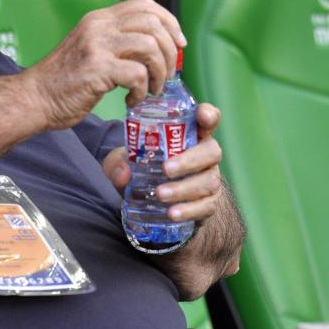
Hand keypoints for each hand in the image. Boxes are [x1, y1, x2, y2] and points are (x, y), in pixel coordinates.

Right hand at [25, 0, 186, 129]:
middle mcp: (97, 26)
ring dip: (160, 72)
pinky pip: (137, 74)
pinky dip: (142, 91)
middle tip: (167, 73)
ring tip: (151, 89)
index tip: (178, 44)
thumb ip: (114, 42)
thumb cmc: (62, 82)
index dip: (170, 22)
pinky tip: (131, 100)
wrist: (33, 98)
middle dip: (171, 51)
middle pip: (153, 23)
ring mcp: (96, 46)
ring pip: (151, 46)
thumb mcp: (88, 49)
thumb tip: (153, 47)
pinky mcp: (96, 69)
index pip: (145, 5)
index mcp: (97, 19)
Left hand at [103, 103, 223, 224]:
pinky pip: (205, 206)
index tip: (202, 116)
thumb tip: (122, 172)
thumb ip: (118, 162)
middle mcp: (205, 155)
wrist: (156, 202)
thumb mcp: (125, 161)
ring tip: (160, 194)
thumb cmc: (144, 169)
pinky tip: (172, 214)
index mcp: (189, 136)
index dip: (209, 115)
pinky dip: (188, 210)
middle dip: (189, 160)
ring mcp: (210, 179)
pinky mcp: (208, 204)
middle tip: (166, 169)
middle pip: (211, 152)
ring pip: (208, 181)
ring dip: (183, 188)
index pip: (207, 120)